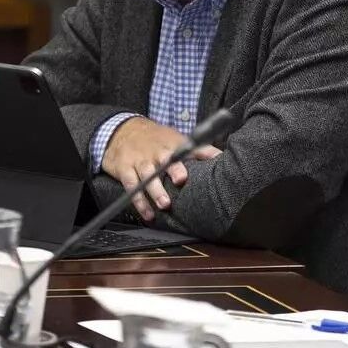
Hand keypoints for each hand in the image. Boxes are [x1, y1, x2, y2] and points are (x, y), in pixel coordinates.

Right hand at [101, 117, 221, 219]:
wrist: (124, 132)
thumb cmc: (158, 140)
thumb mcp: (177, 140)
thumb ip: (200, 150)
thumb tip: (222, 157)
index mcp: (172, 145)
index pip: (186, 149)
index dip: (194, 154)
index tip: (200, 164)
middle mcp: (157, 153)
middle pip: (164, 160)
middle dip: (173, 170)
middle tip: (181, 180)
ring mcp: (140, 162)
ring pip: (147, 176)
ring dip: (155, 191)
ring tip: (164, 205)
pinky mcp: (126, 170)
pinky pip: (131, 187)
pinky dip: (139, 202)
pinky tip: (148, 214)